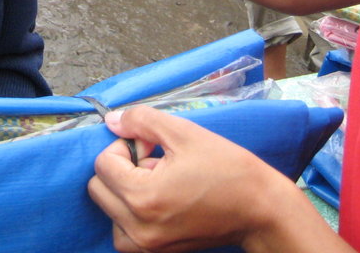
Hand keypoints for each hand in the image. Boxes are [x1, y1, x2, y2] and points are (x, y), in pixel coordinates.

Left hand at [88, 107, 289, 252]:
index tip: (151, 145)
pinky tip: (159, 200)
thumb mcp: (184, 132)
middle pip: (98, 188)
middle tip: (155, 161)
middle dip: (121, 168)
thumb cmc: (227, 169)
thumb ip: (140, 121)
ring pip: (108, 210)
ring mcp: (146, 245)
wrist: (260, 209)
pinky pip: (123, 232)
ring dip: (124, 192)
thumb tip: (111, 120)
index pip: (102, 164)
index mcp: (143, 198)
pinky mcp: (156, 252)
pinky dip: (131, 214)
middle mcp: (139, 228)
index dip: (125, 146)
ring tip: (158, 182)